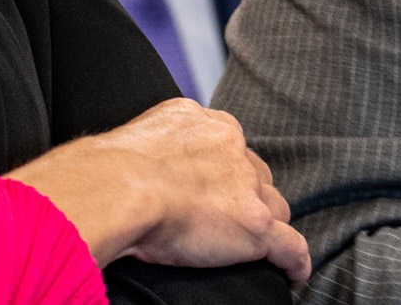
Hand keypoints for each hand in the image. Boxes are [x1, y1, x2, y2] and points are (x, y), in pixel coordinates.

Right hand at [8, 98, 312, 283]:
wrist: (117, 187)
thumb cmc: (107, 169)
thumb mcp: (135, 139)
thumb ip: (151, 146)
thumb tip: (130, 161)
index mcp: (206, 125)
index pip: (228, 150)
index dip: (224, 172)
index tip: (213, 187)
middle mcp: (233, 149)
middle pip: (254, 175)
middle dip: (247, 193)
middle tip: (229, 216)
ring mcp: (248, 188)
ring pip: (272, 207)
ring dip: (265, 223)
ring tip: (261, 245)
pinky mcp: (254, 226)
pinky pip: (287, 245)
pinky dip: (293, 261)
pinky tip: (293, 275)